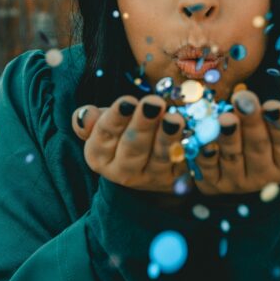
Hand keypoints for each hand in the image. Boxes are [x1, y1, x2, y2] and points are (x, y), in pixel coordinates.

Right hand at [72, 95, 186, 192]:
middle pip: (132, 149)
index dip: (115, 119)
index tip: (127, 101)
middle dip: (143, 126)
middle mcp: (122, 172)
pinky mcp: (176, 179)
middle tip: (153, 103)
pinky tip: (194, 133)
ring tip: (175, 119)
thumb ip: (90, 120)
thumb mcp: (104, 123)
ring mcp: (151, 178)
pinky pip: (184, 164)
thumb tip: (86, 115)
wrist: (147, 160)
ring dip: (167, 138)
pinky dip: (189, 149)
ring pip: (159, 158)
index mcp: (99, 156)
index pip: (104, 136)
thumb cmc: (121, 131)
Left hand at [194, 90, 279, 194]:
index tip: (272, 106)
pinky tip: (202, 139)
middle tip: (244, 100)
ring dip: (228, 137)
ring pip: (233, 156)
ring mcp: (237, 181)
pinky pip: (207, 167)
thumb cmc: (275, 143)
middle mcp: (265, 176)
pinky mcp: (213, 183)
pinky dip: (205, 153)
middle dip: (251, 122)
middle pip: (258, 147)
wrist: (248, 173)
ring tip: (225, 118)